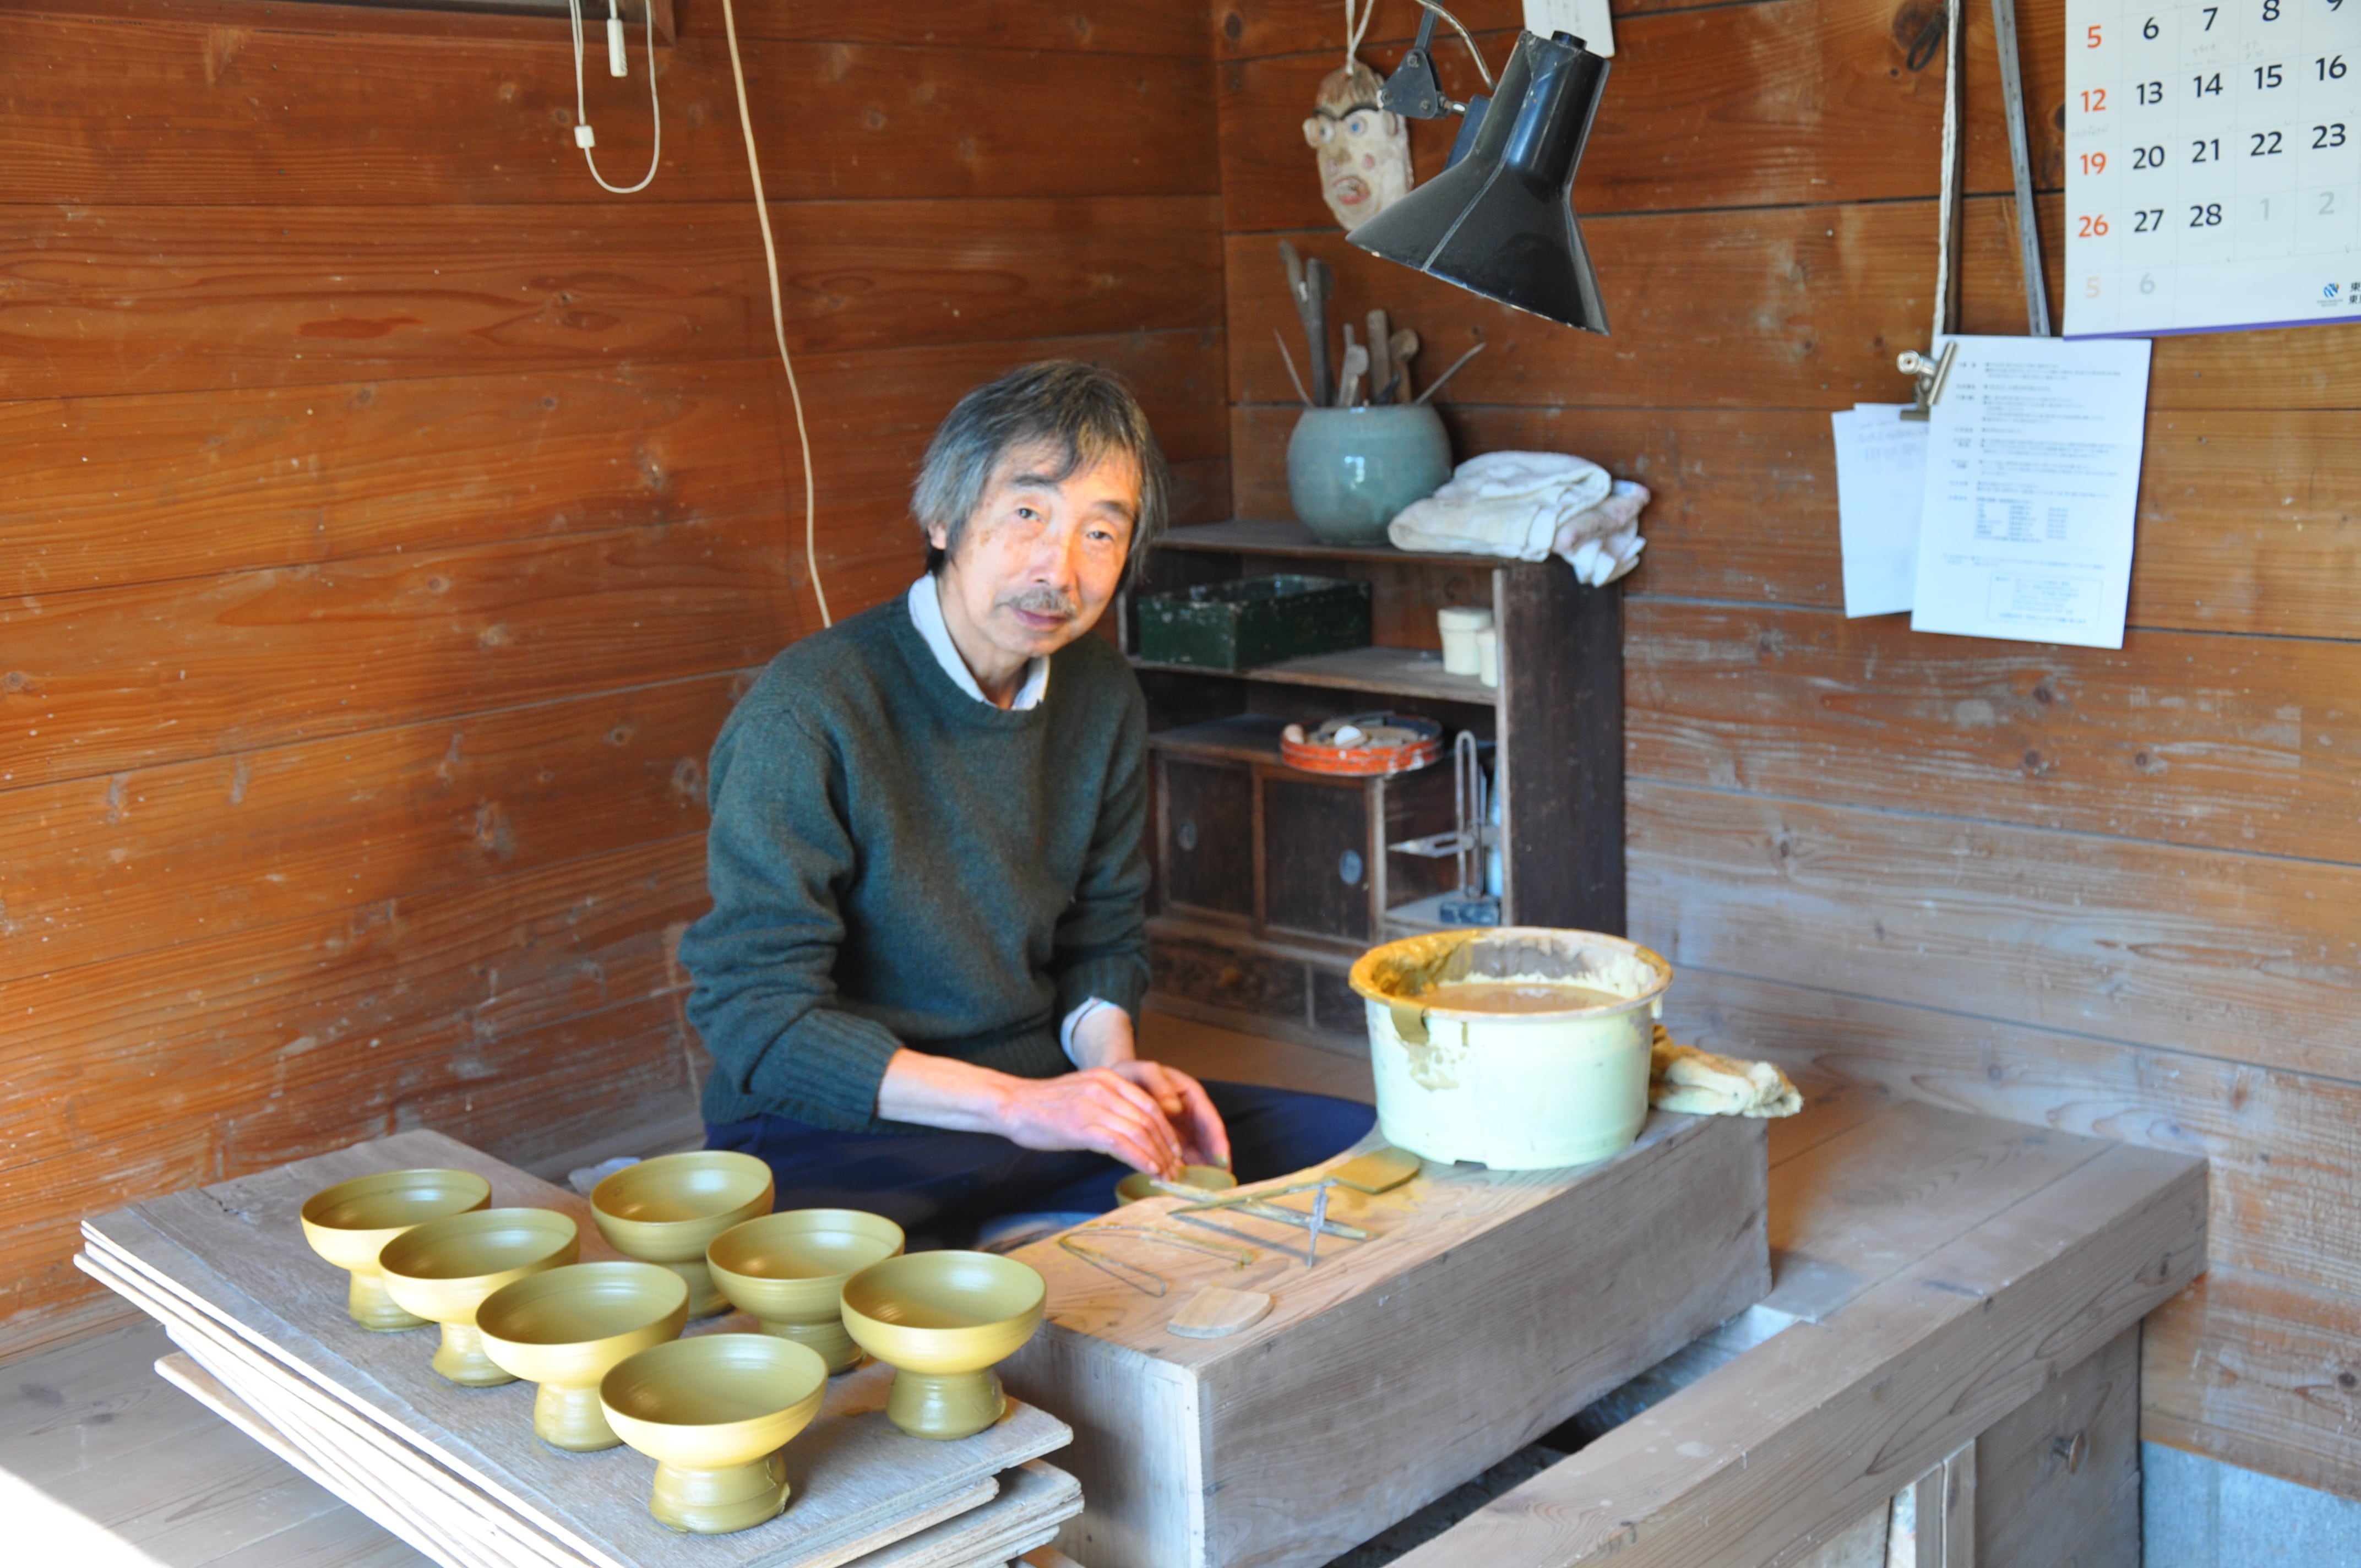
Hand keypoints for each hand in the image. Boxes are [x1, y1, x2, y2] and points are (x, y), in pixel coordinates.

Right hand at [995, 1068, 1188, 1178]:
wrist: (1012, 1104)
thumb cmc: (1045, 1106)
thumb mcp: (1084, 1094)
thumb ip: (1110, 1105)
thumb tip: (1134, 1133)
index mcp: (1109, 1077)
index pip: (1151, 1104)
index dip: (1167, 1131)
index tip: (1174, 1152)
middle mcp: (1105, 1087)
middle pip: (1150, 1119)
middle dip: (1167, 1147)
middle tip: (1175, 1169)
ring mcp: (1094, 1106)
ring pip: (1139, 1132)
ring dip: (1157, 1157)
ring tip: (1165, 1175)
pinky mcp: (1082, 1127)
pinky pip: (1121, 1143)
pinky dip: (1140, 1158)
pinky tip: (1149, 1170)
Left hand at [1067, 1008, 1231, 1169]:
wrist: (1117, 1082)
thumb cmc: (1133, 1074)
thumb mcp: (1145, 1072)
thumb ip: (1159, 1084)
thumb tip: (1175, 1108)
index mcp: (1192, 1096)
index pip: (1211, 1121)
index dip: (1218, 1141)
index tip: (1223, 1160)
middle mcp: (1190, 1115)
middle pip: (1207, 1142)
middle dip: (1213, 1163)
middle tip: (1216, 1184)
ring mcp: (1180, 1128)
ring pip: (1195, 1152)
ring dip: (1198, 1170)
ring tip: (1198, 1188)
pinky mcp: (1168, 1140)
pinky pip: (1178, 1157)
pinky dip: (1179, 1170)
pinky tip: (1177, 1183)